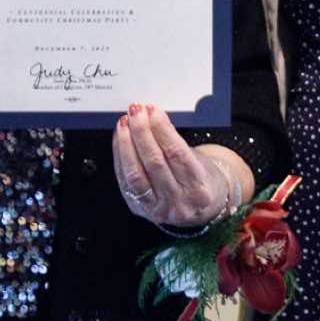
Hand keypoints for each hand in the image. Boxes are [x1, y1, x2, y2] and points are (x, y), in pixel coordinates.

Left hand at [111, 103, 240, 228]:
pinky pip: (125, 181)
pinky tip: (121, 140)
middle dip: (142, 132)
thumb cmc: (199, 180)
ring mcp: (158, 209)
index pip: (177, 153)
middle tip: (136, 112)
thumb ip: (175, 143)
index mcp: (199, 189)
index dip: (162, 129)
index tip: (153, 111)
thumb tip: (152, 117)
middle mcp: (179, 202)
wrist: (198, 209)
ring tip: (125, 124)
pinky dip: (120, 157)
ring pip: (136, 174)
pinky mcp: (140, 210)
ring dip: (126, 144)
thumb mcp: (198, 161)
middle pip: (154, 162)